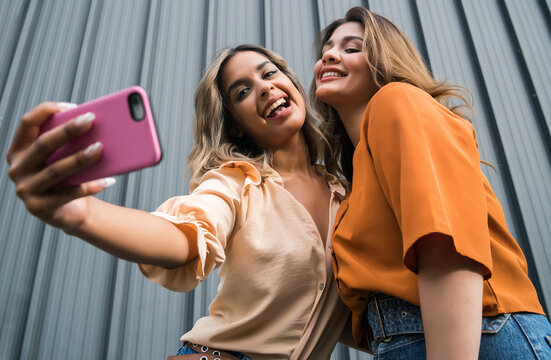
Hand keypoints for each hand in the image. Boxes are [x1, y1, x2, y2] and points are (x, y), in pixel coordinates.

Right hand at [6, 102, 113, 232]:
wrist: (68, 212)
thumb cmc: (67, 178)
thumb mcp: (61, 157)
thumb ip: (68, 142)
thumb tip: (94, 122)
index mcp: (18, 150)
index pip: (27, 123)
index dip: (47, 110)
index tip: (72, 106)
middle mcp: (17, 169)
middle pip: (43, 144)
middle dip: (68, 130)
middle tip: (91, 120)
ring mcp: (26, 190)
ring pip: (56, 170)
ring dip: (80, 158)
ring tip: (100, 148)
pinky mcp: (40, 207)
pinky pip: (69, 194)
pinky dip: (90, 186)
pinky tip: (107, 180)